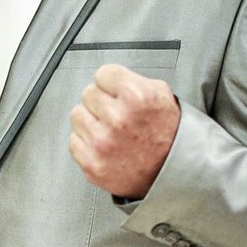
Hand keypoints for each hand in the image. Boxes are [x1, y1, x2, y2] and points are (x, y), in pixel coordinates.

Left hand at [69, 64, 180, 198]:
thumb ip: (132, 79)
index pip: (103, 73)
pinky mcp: (92, 163)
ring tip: (111, 131)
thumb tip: (108, 77)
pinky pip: (74, 140)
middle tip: (117, 115)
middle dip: (102, 102)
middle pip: (88, 93)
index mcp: (136, 96)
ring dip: (91, 121)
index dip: (112, 83)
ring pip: (77, 115)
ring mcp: (103, 142)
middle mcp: (118, 118)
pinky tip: (105, 146)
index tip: (117, 92)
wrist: (173, 173)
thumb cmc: (168, 135)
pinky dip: (87, 143)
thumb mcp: (161, 95)